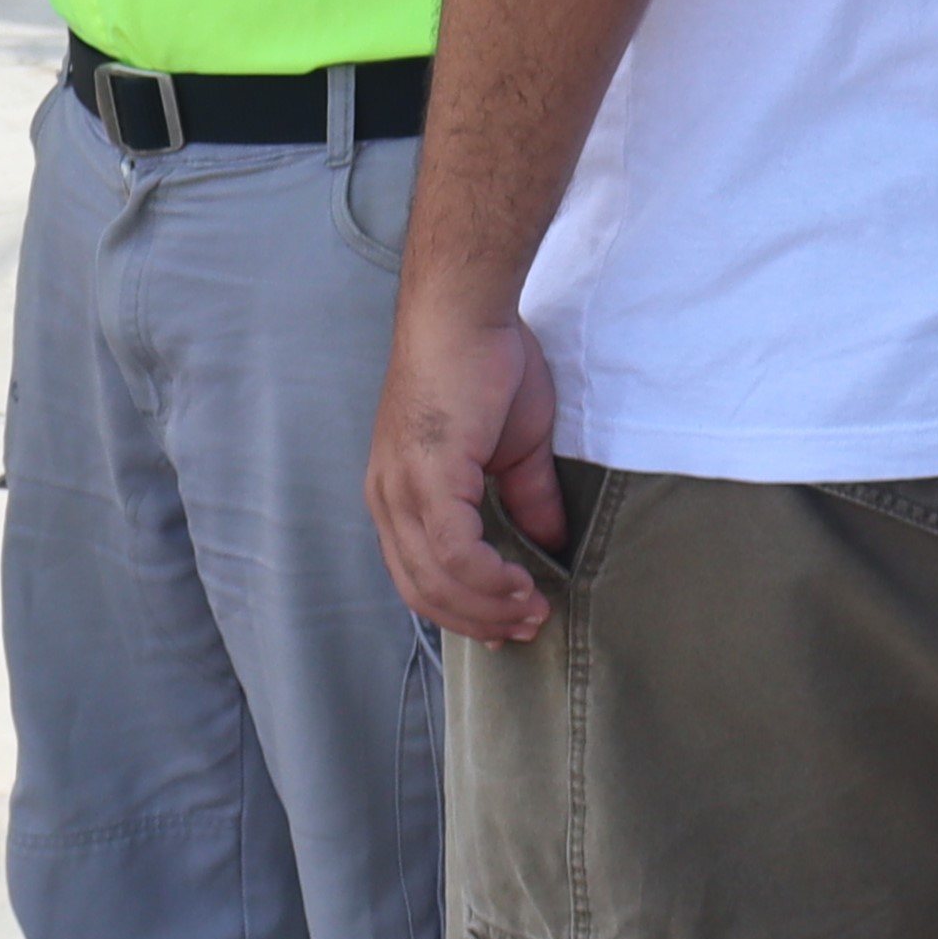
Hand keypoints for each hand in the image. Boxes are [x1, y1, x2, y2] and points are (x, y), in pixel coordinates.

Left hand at [367, 297, 566, 644]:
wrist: (467, 311)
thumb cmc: (487, 364)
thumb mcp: (514, 446)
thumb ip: (527, 498)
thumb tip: (550, 546)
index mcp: (398, 490)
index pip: (417, 575)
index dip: (461, 608)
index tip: (508, 623)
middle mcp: (387, 496)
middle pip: (422, 589)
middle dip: (477, 619)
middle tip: (526, 626)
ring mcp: (400, 488)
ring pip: (437, 580)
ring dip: (488, 606)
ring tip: (532, 610)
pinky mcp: (426, 476)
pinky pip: (455, 553)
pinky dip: (488, 580)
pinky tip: (520, 584)